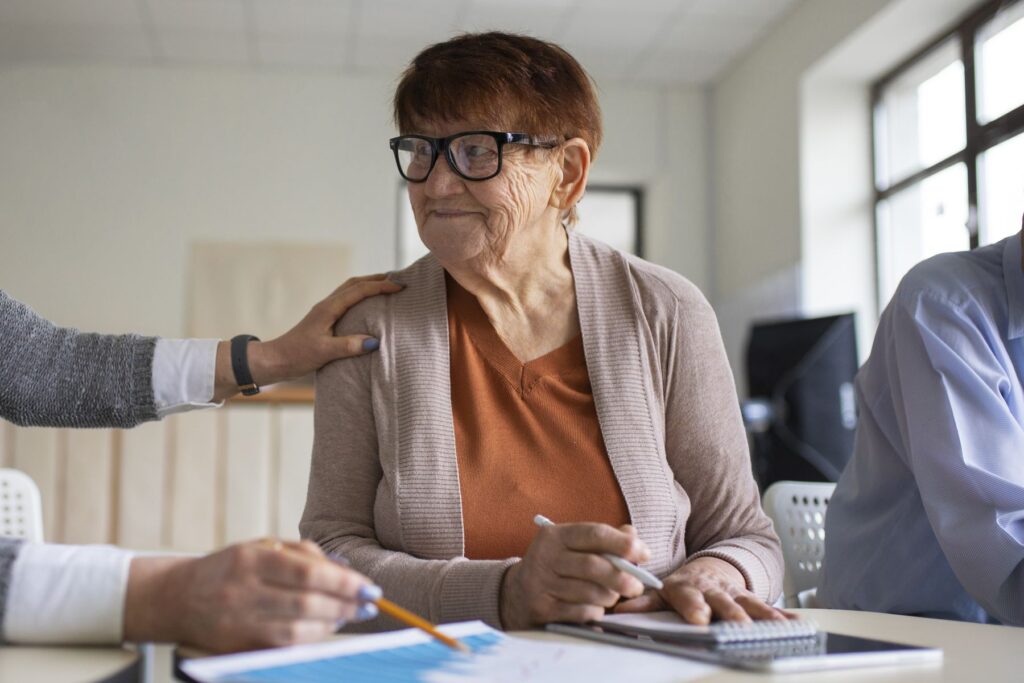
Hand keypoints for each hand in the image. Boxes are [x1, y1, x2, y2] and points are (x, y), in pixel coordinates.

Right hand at [124, 539, 380, 652]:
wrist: (176, 598)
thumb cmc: (229, 568)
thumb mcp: (260, 547)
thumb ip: (301, 553)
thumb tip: (344, 567)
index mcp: (250, 559)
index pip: (307, 572)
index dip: (344, 582)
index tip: (369, 586)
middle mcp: (242, 591)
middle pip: (306, 603)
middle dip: (344, 605)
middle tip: (369, 604)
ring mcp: (237, 622)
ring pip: (296, 630)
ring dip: (332, 624)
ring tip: (351, 615)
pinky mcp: (236, 646)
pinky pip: (282, 646)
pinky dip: (310, 638)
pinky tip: (326, 628)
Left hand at [212, 274, 402, 399]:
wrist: (274, 360)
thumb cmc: (297, 355)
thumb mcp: (324, 352)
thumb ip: (349, 346)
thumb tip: (375, 341)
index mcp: (328, 308)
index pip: (359, 291)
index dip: (381, 287)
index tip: (400, 287)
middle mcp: (327, 305)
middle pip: (355, 283)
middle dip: (377, 279)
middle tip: (398, 280)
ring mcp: (325, 310)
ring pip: (350, 290)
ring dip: (369, 285)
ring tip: (387, 287)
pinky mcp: (324, 319)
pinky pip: (346, 300)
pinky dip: (361, 296)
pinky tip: (367, 305)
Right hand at [500, 523, 648, 629]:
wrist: (515, 594)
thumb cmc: (555, 566)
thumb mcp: (572, 546)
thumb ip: (603, 539)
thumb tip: (633, 535)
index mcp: (555, 535)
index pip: (594, 534)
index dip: (623, 544)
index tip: (644, 554)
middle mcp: (545, 556)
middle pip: (593, 565)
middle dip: (622, 577)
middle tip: (637, 586)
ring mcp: (541, 583)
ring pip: (589, 592)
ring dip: (609, 597)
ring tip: (612, 597)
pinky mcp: (542, 608)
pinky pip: (580, 612)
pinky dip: (595, 612)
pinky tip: (595, 608)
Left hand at [614, 556, 789, 623]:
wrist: (708, 568)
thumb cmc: (681, 587)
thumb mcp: (659, 592)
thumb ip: (642, 602)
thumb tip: (618, 609)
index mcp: (685, 588)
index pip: (687, 596)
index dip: (693, 606)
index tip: (699, 618)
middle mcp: (711, 590)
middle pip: (722, 602)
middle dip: (731, 614)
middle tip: (739, 626)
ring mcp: (732, 593)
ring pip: (748, 604)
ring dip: (762, 616)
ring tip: (776, 628)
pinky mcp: (749, 598)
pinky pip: (767, 606)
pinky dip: (782, 616)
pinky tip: (796, 624)